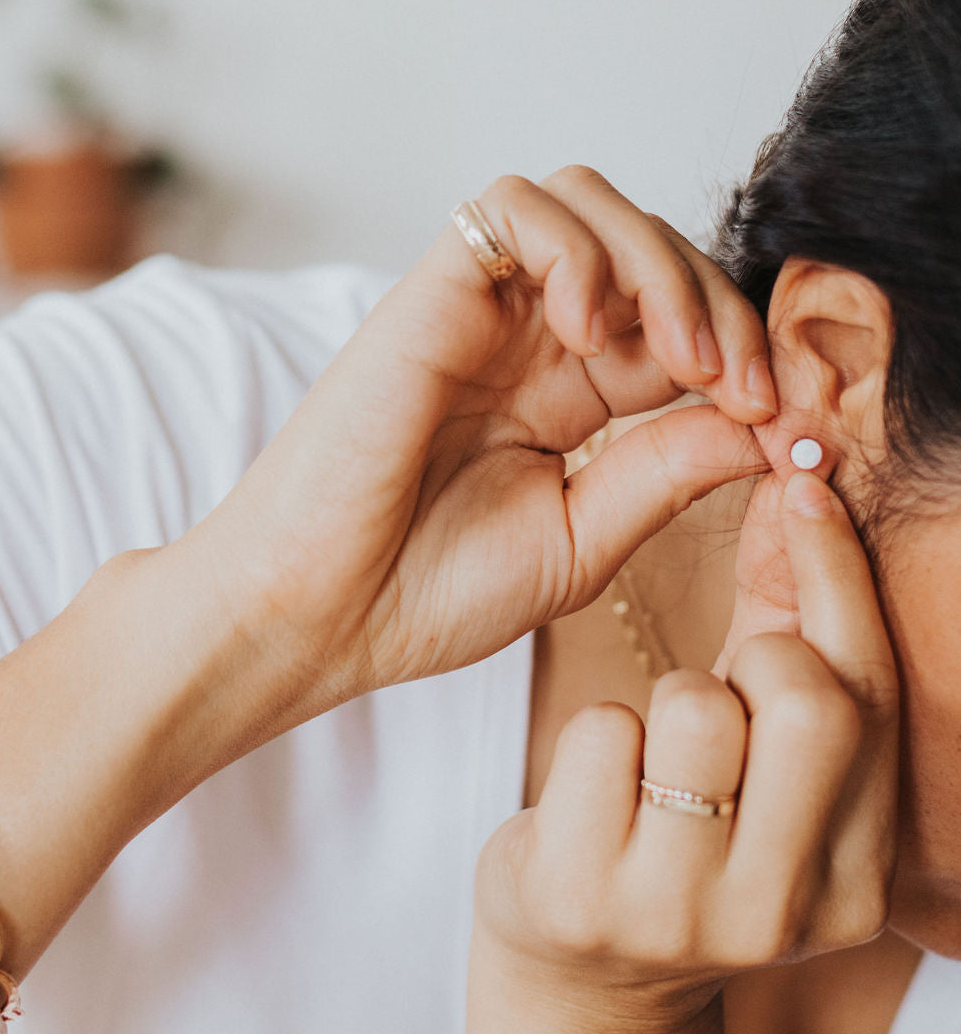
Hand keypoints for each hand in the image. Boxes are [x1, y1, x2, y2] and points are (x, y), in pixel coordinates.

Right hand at [192, 166, 772, 714]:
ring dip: (655, 261)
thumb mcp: (583, 536)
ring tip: (673, 352)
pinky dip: (573, 248)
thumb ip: (667, 470)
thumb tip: (765, 422)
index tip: (777, 415)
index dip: (743, 347)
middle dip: (717, 300)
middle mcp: (529, 336)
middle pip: (648, 246)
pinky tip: (585, 328)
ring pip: (588, 201)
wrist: (316, 616)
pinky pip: (515, 209)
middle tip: (738, 382)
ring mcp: (481, 308)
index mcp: (569, 393)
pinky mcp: (431, 289)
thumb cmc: (426, 591)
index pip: (679, 319)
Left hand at [465, 468, 898, 1032]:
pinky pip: (600, 733)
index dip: (838, 571)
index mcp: (857, 872)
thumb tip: (800, 481)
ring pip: (696, 709)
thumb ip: (785, 624)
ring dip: (664, 704)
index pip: (872, 693)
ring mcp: (681, 915)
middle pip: (808, 701)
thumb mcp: (752, 747)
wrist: (577, 967)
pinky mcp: (581, 899)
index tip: (801, 482)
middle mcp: (784, 908)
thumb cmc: (678, 825)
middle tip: (724, 687)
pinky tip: (592, 789)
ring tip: (654, 752)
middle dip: (757, 659)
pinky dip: (594, 734)